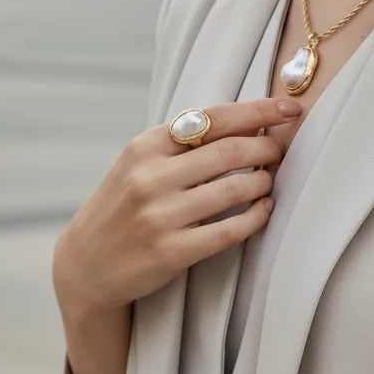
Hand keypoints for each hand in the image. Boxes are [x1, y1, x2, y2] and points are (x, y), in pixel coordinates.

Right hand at [52, 96, 302, 316]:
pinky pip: (230, 229)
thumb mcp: (141, 161)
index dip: (259, 111)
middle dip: (267, 147)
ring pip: (235, 188)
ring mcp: (161, 216)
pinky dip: (256, 216)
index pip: (214, 117)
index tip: (289, 108)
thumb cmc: (125, 202)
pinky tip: (264, 210)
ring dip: (263, 181)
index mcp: (146, 146)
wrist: (85, 265)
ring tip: (268, 179)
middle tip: (280, 150)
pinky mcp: (171, 252)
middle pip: (231, 151)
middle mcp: (152, 177)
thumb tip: (249, 122)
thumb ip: (184, 141)